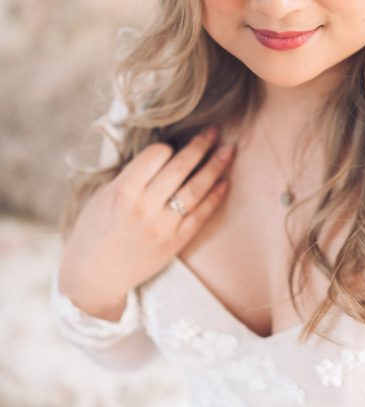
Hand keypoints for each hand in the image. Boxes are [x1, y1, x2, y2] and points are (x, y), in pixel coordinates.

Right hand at [57, 126, 236, 320]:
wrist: (95, 275)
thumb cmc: (94, 231)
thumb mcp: (103, 196)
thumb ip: (130, 176)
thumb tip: (161, 156)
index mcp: (123, 191)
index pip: (155, 155)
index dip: (166, 147)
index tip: (169, 148)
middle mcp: (144, 207)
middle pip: (180, 167)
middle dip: (200, 145)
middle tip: (214, 131)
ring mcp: (163, 226)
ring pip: (196, 189)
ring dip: (215, 167)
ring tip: (228, 151)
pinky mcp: (175, 242)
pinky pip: (201, 215)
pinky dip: (215, 197)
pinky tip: (225, 182)